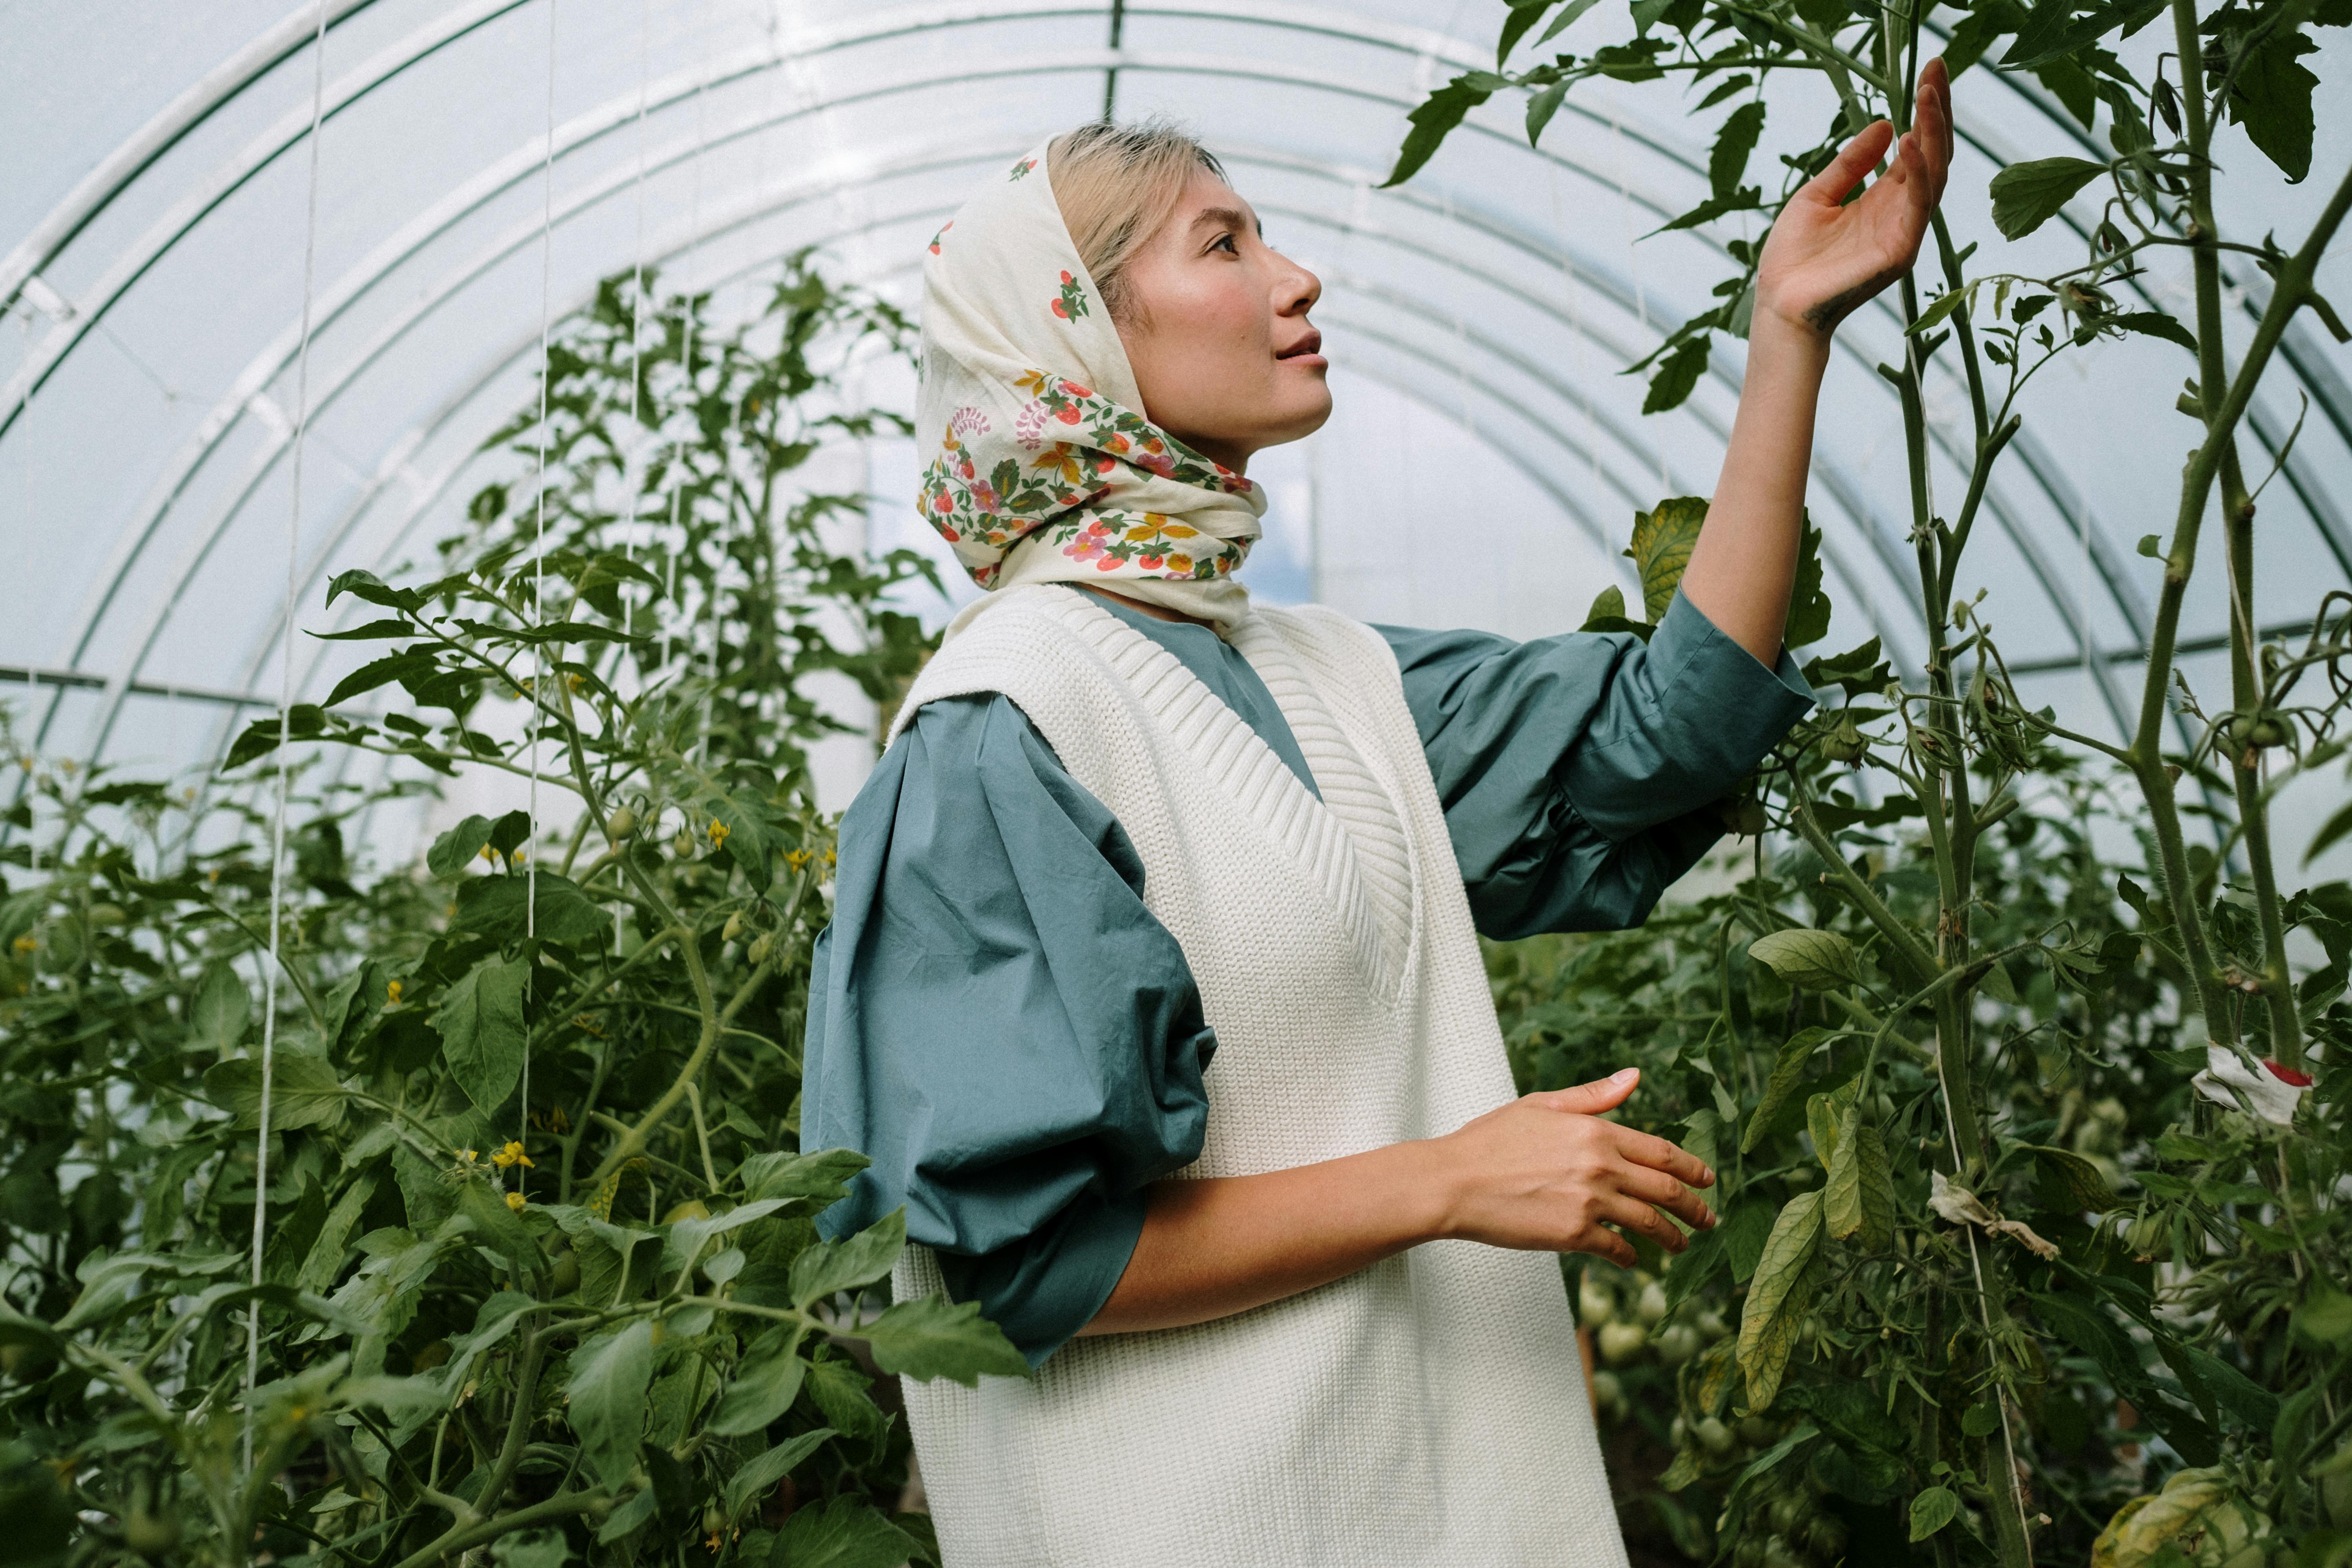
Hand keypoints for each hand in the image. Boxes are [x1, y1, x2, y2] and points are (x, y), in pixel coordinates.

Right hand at [1433, 1068, 1716, 1265]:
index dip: (1692, 1167)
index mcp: (1596, 1131)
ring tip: (1680, 1245)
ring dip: (1672, 1237)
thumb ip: (1594, 1095)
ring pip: (1649, 1223)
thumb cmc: (1492, 1140)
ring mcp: (1590, 1203)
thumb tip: (1635, 1076)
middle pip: (1666, 1190)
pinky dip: (1630, 1257)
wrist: (1455, 1182)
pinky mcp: (1573, 1235)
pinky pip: (1617, 1250)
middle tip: (1707, 1219)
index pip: (1661, 1152)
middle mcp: (1601, 1166)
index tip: (1708, 1179)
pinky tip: (1632, 1260)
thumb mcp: (1543, 1105)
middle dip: (1695, 1207)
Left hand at [1754, 57, 1953, 337]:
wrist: (1778, 303)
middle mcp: (1901, 212)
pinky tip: (1908, 141)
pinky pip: (1918, 206)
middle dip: (1937, 109)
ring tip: (1928, 93)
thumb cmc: (1793, 256)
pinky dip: (1917, 172)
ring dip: (1933, 131)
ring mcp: (1905, 232)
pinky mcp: (1900, 252)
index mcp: (1883, 199)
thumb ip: (1850, 163)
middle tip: (1938, 67)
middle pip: (1933, 153)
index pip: (1915, 146)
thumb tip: (1885, 122)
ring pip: (1934, 174)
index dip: (1924, 109)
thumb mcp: (1817, 195)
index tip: (1930, 69)